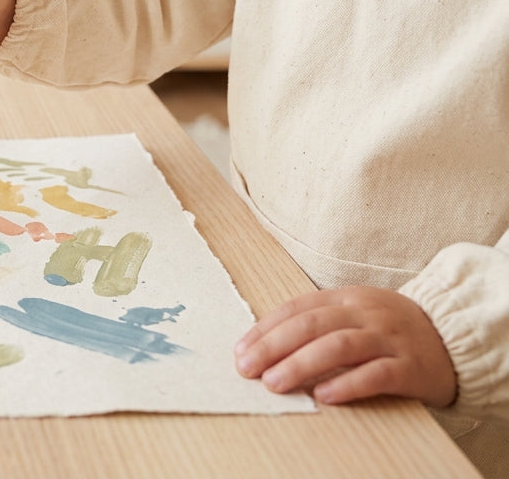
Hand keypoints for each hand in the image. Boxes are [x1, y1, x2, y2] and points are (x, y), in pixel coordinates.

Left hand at [234, 286, 455, 407]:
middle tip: (248, 368)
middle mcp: (366, 313)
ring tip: (275, 382)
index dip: (265, 329)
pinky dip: (347, 384)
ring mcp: (389, 339)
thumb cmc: (390, 329)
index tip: (240, 350)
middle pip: (312, 325)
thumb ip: (318, 322)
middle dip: (274, 346)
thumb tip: (265, 345)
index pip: (297, 308)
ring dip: (301, 364)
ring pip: (339, 346)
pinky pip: (376, 374)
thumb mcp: (354, 313)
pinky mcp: (411, 367)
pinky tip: (324, 395)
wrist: (454, 338)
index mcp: (347, 298)